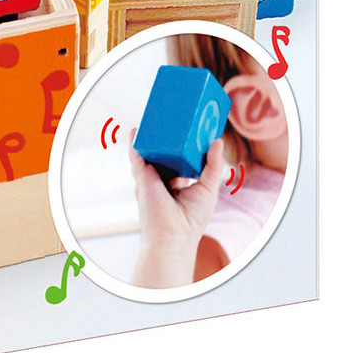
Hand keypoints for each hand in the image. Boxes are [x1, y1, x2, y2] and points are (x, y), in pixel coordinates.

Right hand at [129, 131, 225, 288]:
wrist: (172, 235)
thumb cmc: (192, 218)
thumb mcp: (208, 188)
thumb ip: (212, 165)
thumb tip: (217, 141)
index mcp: (179, 182)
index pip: (181, 159)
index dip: (185, 145)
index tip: (191, 129)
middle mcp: (163, 178)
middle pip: (165, 153)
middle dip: (168, 137)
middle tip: (175, 118)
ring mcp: (151, 177)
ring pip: (151, 152)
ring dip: (152, 136)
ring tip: (157, 118)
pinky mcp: (142, 176)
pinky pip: (136, 155)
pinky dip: (135, 142)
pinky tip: (137, 129)